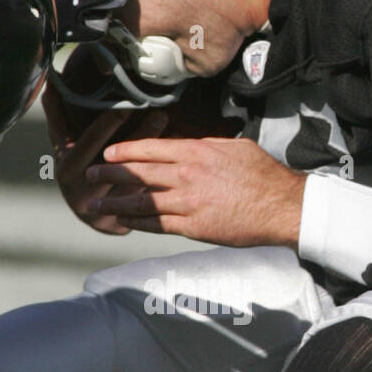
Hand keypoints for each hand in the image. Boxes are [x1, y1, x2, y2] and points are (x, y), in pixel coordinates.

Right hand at [43, 82, 167, 234]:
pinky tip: (180, 156)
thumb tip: (48, 87)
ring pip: (137, 179)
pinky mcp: (130, 218)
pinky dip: (164, 174)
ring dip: (158, 156)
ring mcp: (107, 208)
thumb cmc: (76, 171)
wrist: (93, 215)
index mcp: (68, 168)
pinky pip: (150, 195)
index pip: (90, 141)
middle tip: (161, 114)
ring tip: (176, 133)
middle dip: (142, 137)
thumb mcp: (63, 146)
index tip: (129, 104)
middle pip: (118, 161)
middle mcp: (84, 191)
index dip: (109, 123)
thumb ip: (57, 118)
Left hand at [87, 136, 305, 247]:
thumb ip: (206, 147)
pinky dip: (137, 223)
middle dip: (110, 174)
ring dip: (115, 202)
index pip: (150, 149)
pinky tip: (123, 222)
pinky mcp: (193, 227)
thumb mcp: (233, 148)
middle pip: (139, 174)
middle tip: (90, 175)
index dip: (125, 151)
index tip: (108, 153)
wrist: (280, 206)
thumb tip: (189, 145)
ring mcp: (188, 202)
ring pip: (142, 201)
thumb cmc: (263, 175)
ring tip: (95, 204)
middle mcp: (186, 175)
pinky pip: (157, 224)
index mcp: (196, 151)